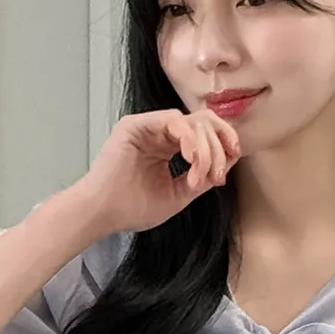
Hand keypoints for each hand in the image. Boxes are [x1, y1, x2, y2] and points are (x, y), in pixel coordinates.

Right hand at [79, 108, 242, 237]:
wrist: (103, 213)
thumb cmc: (133, 208)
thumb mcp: (179, 195)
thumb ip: (203, 178)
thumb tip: (231, 160)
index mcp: (170, 147)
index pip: (205, 133)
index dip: (225, 144)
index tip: (230, 166)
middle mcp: (161, 133)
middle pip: (204, 122)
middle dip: (219, 147)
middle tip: (217, 175)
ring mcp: (148, 127)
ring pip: (193, 121)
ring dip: (204, 150)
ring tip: (197, 176)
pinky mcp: (136, 125)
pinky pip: (173, 119)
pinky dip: (188, 139)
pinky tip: (189, 159)